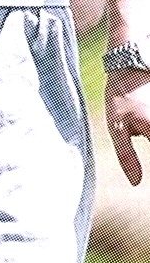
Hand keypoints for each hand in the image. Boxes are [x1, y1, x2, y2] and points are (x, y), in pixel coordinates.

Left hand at [106, 70, 149, 184]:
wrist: (132, 63)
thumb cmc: (121, 94)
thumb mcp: (116, 125)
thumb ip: (126, 156)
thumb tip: (135, 183)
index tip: (147, 200)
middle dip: (147, 142)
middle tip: (140, 141)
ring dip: (148, 138)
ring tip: (141, 137)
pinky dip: (149, 134)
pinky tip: (145, 132)